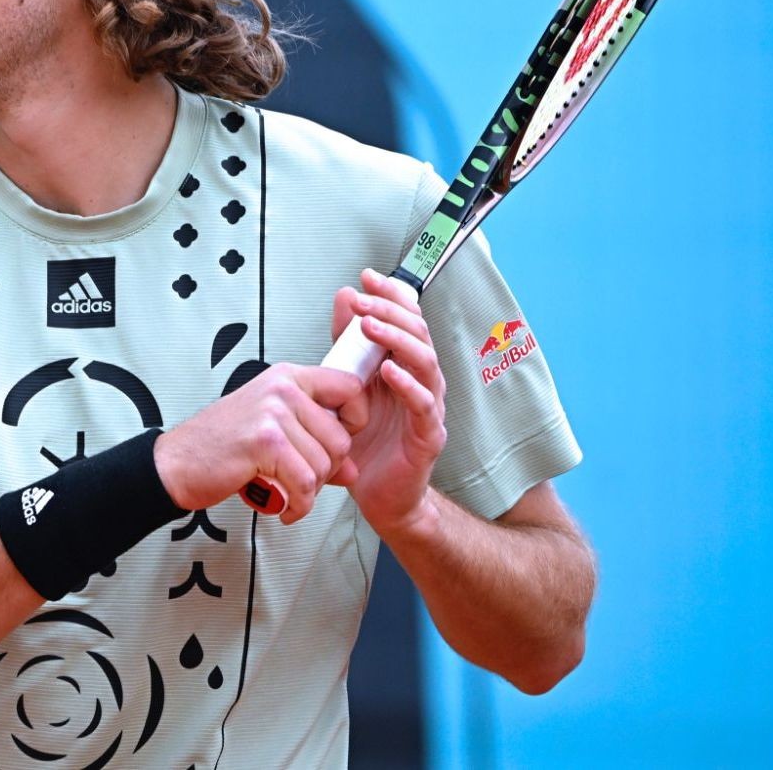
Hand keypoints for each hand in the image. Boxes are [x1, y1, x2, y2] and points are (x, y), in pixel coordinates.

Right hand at [154, 363, 366, 523]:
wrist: (175, 464)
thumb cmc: (218, 447)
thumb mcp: (272, 434)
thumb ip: (314, 444)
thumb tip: (352, 469)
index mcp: (287, 378)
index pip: (350, 387)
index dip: (355, 419)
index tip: (336, 442)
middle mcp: (282, 388)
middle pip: (341, 437)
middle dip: (328, 470)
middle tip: (302, 480)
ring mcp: (273, 413)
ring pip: (325, 463)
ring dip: (311, 490)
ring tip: (288, 493)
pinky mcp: (265, 442)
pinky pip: (305, 482)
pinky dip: (299, 505)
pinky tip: (285, 507)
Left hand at [333, 269, 447, 532]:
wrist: (379, 495)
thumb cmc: (366, 441)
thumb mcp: (348, 384)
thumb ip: (346, 344)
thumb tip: (344, 297)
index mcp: (404, 365)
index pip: (407, 320)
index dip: (392, 295)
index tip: (367, 277)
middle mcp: (422, 381)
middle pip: (419, 334)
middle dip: (390, 312)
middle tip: (362, 302)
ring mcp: (428, 407)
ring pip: (425, 363)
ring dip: (398, 340)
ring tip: (370, 327)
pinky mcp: (428, 436)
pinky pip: (424, 406)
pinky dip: (407, 386)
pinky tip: (389, 372)